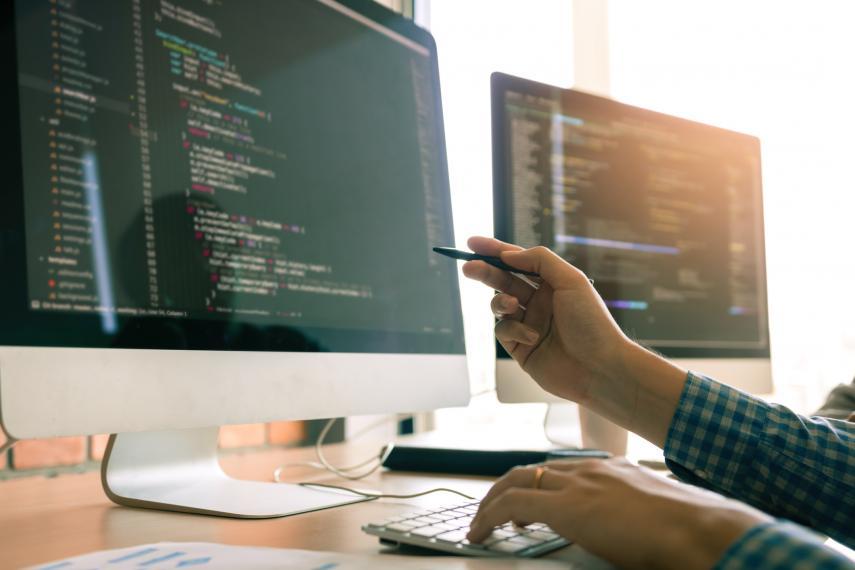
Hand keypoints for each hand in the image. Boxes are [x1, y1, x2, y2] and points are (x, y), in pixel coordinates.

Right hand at [462, 236, 628, 403]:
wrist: (599, 368)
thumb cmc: (591, 322)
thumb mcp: (571, 280)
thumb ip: (540, 260)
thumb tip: (508, 255)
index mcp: (552, 284)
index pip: (518, 261)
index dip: (494, 250)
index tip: (472, 243)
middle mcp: (539, 302)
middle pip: (504, 280)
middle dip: (485, 272)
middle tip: (468, 267)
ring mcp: (529, 324)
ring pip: (499, 305)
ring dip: (500, 301)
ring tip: (511, 306)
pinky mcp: (520, 347)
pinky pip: (503, 331)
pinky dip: (513, 330)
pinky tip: (531, 337)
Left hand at [467, 458, 769, 569]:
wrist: (700, 529)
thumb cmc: (691, 529)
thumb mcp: (656, 515)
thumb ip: (634, 515)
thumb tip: (629, 534)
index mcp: (612, 469)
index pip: (560, 469)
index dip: (537, 483)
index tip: (525, 501)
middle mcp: (590, 469)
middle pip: (531, 470)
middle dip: (506, 487)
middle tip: (492, 509)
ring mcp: (577, 484)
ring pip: (515, 481)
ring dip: (492, 501)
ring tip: (481, 522)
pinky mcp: (565, 506)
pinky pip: (511, 505)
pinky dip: (489, 516)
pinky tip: (480, 533)